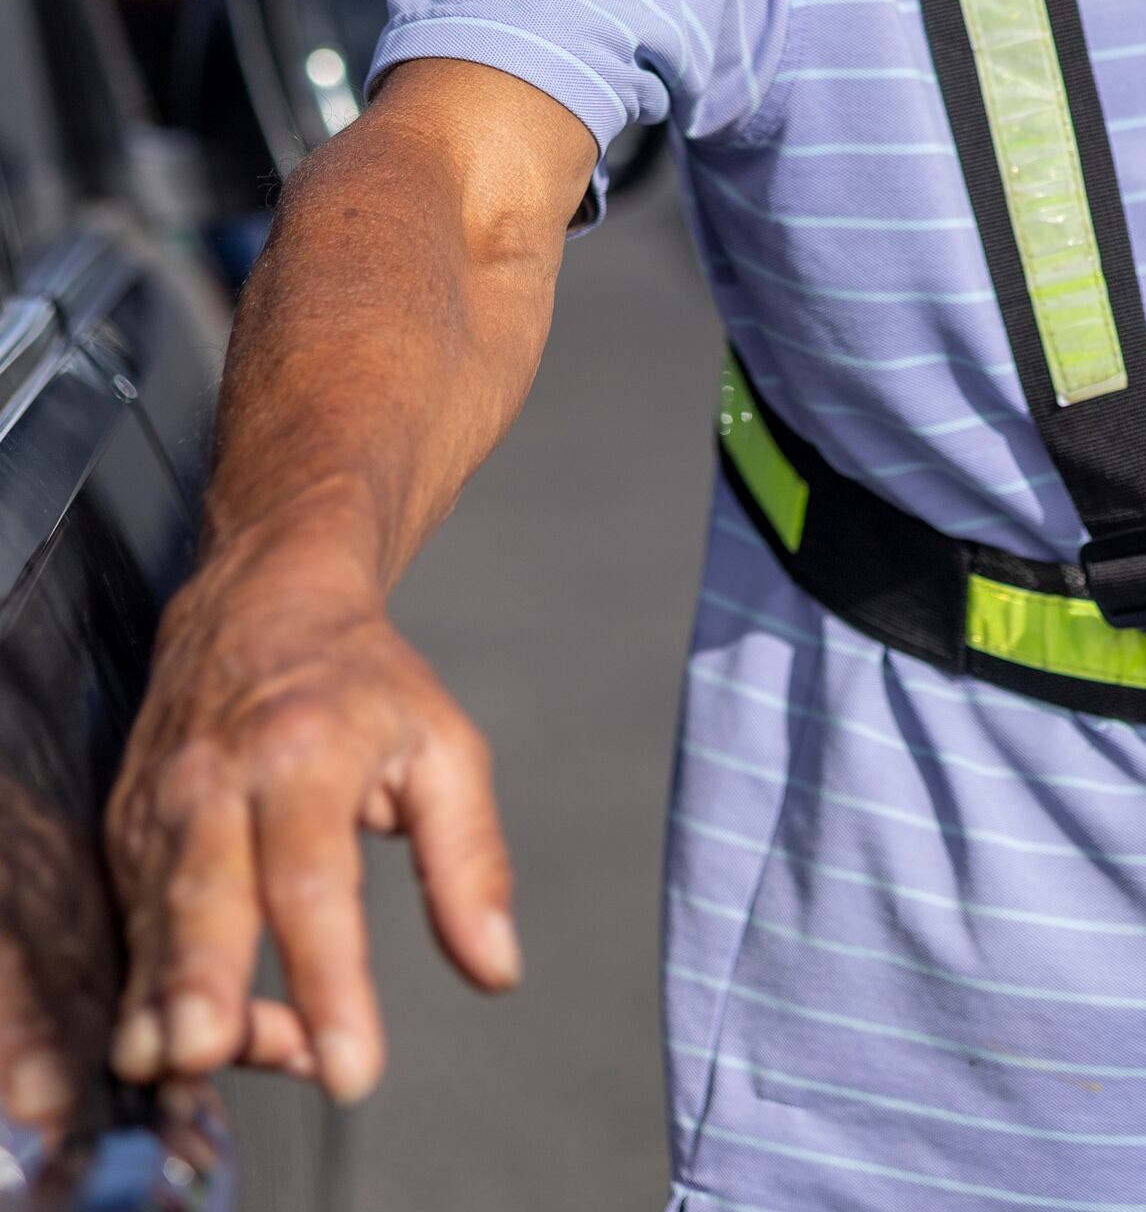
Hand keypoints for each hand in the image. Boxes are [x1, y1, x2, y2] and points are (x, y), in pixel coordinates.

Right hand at [104, 529, 519, 1104]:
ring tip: (192, 1067)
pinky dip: (164, 988)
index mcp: (308, 748)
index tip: (350, 1068)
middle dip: (201, 983)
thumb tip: (496, 969)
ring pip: (157, 921)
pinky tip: (208, 1031)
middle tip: (205, 1053)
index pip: (315, 879)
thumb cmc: (363, 683)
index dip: (330, 980)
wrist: (259, 600)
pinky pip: (138, 924)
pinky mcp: (126, 828)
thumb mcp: (444, 747)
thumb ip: (470, 861)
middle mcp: (220, 776)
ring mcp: (161, 802)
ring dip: (171, 1005)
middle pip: (205, 895)